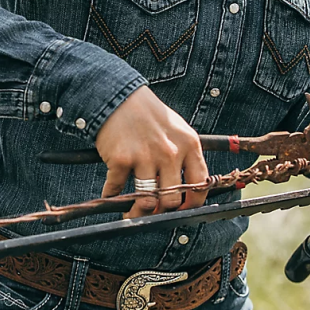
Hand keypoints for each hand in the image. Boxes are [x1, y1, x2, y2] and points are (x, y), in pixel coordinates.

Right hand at [96, 85, 208, 218]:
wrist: (119, 96)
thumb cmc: (149, 114)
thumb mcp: (177, 129)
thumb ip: (184, 156)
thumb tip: (184, 192)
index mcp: (188, 145)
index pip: (199, 185)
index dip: (193, 204)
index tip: (183, 210)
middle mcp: (170, 153)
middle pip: (172, 200)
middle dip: (162, 212)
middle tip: (154, 213)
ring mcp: (145, 157)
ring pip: (147, 202)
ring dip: (137, 213)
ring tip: (131, 213)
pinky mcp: (121, 159)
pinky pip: (116, 189)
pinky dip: (111, 196)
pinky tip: (111, 195)